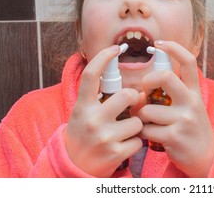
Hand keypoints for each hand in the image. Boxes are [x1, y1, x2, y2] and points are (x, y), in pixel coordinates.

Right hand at [64, 45, 142, 176]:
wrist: (74, 167)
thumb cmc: (84, 134)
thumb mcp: (83, 112)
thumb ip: (99, 97)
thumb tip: (126, 83)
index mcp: (82, 106)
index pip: (91, 75)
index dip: (104, 57)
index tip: (116, 47)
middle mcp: (92, 120)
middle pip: (127, 95)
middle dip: (136, 98)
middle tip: (133, 103)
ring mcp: (103, 137)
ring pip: (138, 121)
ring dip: (136, 125)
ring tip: (124, 131)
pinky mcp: (115, 153)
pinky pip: (139, 141)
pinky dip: (136, 143)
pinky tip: (124, 146)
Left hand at [138, 41, 213, 176]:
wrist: (205, 155)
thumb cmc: (190, 126)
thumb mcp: (188, 104)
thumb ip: (171, 93)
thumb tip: (141, 88)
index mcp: (194, 91)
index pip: (188, 62)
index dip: (174, 47)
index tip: (159, 43)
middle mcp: (191, 102)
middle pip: (166, 76)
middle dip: (148, 80)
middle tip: (145, 91)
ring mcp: (183, 119)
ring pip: (147, 109)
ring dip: (141, 116)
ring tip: (147, 122)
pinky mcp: (174, 136)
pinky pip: (146, 129)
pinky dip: (142, 132)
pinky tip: (149, 135)